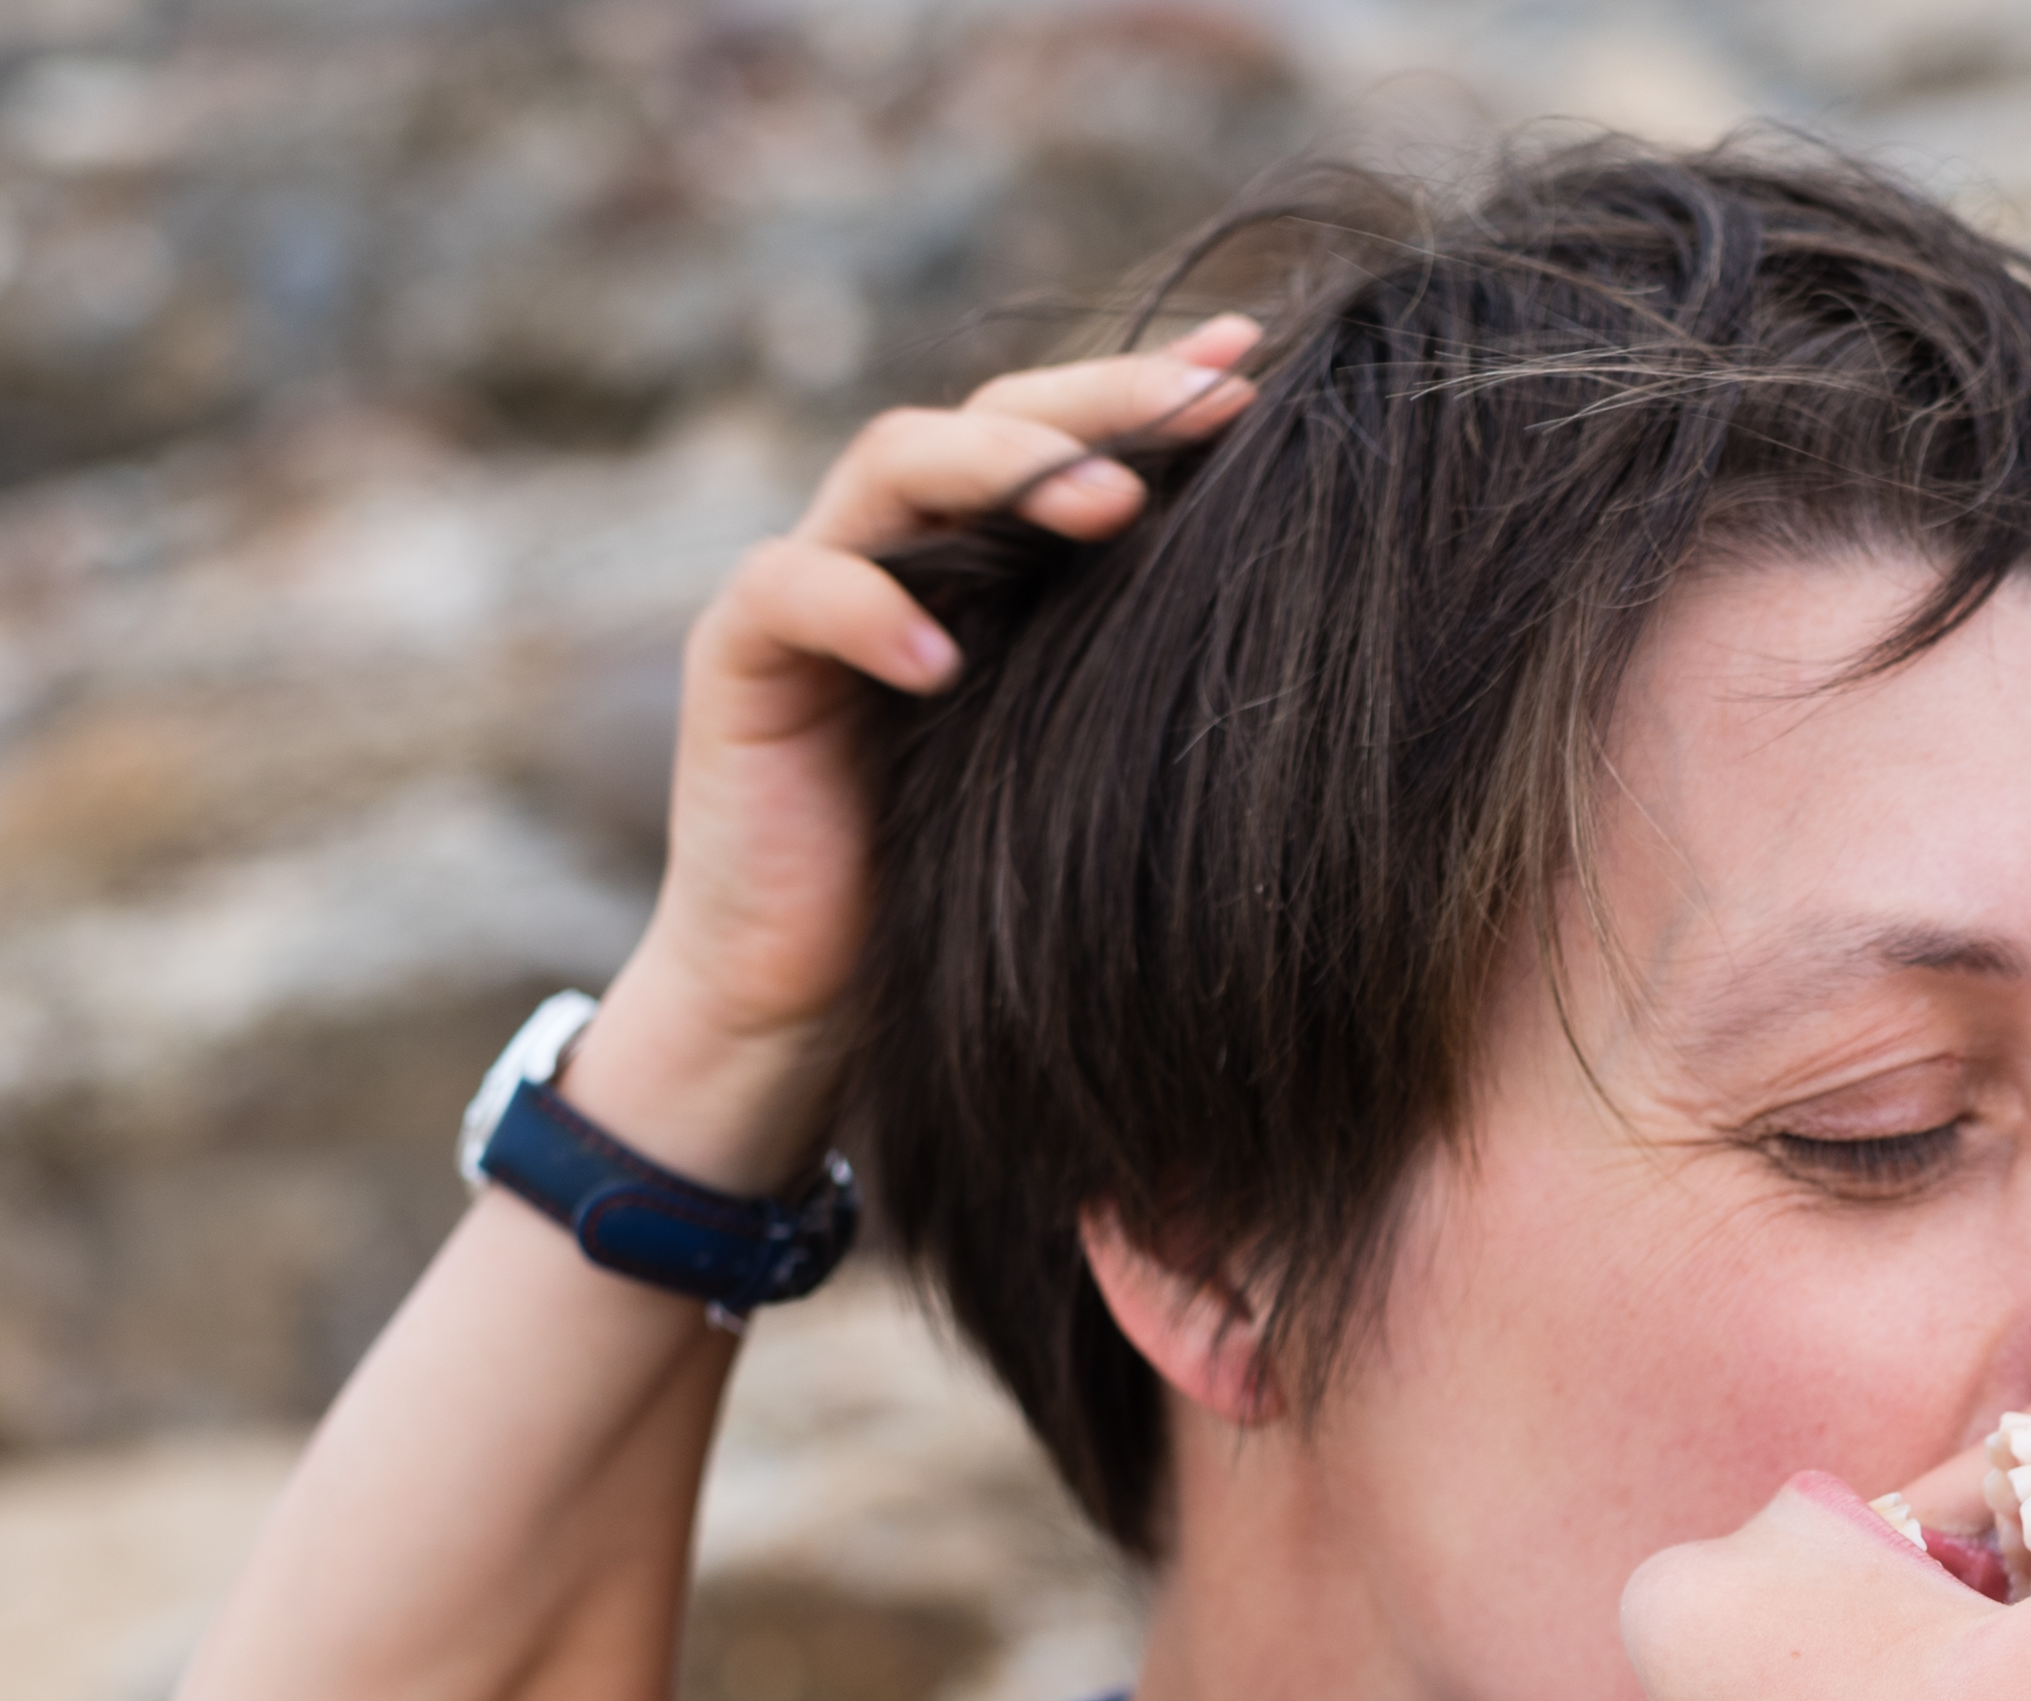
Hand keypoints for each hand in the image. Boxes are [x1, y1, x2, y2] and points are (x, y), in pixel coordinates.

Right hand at [563, 322, 1265, 1186]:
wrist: (811, 1005)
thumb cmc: (963, 892)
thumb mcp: (1073, 762)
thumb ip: (1132, 667)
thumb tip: (1289, 605)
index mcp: (985, 559)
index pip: (1065, 436)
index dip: (1152, 392)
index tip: (1257, 365)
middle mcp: (899, 548)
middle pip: (989, 417)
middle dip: (1100, 404)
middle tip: (1205, 404)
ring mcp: (811, 587)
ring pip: (892, 465)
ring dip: (1002, 472)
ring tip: (1108, 504)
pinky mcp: (740, 658)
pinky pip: (793, 590)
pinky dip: (866, 609)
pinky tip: (941, 663)